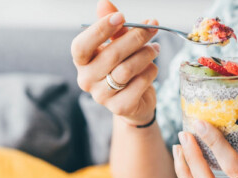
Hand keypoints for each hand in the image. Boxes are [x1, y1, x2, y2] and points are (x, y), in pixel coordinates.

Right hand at [71, 0, 159, 125]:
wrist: (134, 101)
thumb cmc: (122, 67)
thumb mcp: (117, 44)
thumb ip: (112, 26)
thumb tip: (103, 3)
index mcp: (82, 62)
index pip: (82, 46)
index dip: (100, 30)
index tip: (121, 16)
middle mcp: (86, 80)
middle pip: (111, 55)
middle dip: (136, 37)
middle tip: (152, 27)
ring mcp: (101, 96)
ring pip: (127, 69)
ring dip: (146, 54)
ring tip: (155, 48)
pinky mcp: (119, 107)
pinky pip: (139, 83)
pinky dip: (150, 72)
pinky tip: (152, 68)